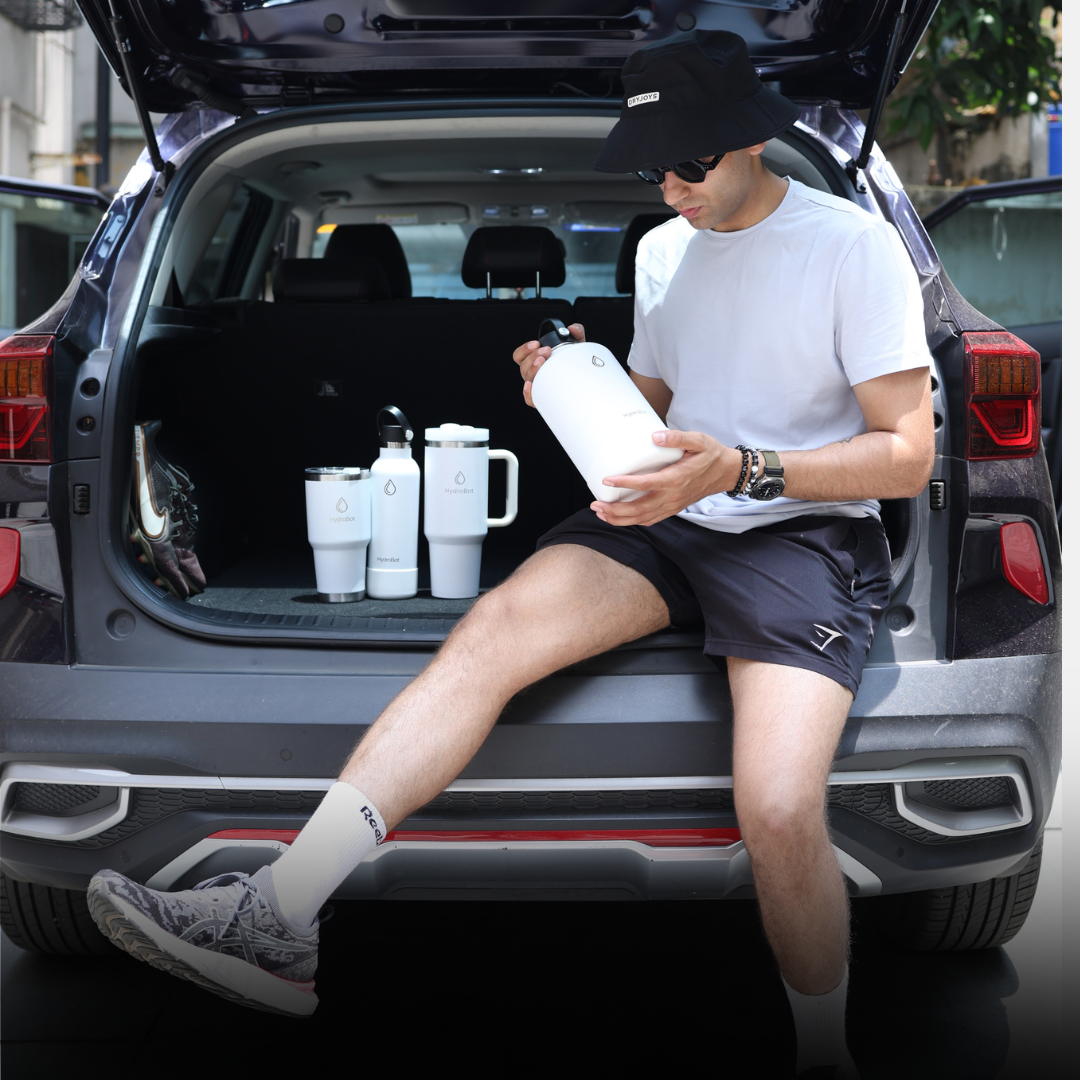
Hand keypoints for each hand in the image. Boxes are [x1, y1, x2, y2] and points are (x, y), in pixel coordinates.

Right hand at [512, 323, 584, 407]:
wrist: (586, 383)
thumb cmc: (575, 365)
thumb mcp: (577, 346)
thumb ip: (577, 332)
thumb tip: (572, 328)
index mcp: (535, 361)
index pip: (520, 356)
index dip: (524, 349)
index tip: (536, 344)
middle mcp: (534, 373)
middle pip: (523, 366)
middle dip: (533, 356)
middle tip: (546, 350)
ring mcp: (538, 386)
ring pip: (527, 379)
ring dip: (533, 369)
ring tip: (544, 361)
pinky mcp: (543, 399)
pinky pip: (531, 399)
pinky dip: (528, 393)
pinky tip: (532, 385)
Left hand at [591, 429, 742, 527]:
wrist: (726, 473)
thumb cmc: (711, 455)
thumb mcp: (698, 440)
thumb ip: (677, 438)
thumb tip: (654, 436)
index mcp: (676, 478)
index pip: (646, 484)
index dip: (625, 484)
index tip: (608, 480)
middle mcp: (673, 496)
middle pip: (639, 509)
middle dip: (615, 511)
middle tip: (596, 505)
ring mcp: (672, 505)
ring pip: (643, 518)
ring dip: (620, 519)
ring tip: (601, 513)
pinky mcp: (673, 508)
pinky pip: (650, 519)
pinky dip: (633, 521)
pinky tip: (620, 518)